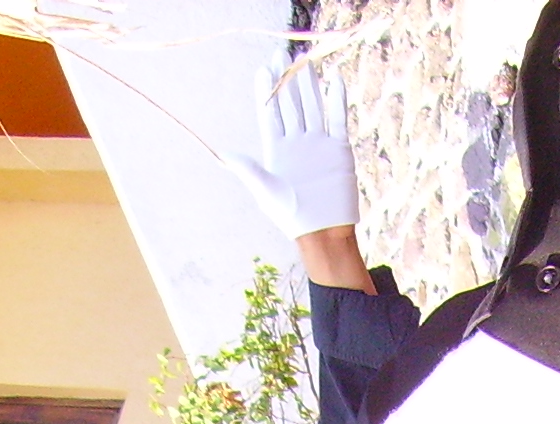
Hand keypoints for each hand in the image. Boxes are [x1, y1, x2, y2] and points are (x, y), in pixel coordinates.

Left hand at [221, 60, 357, 239]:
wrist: (324, 232)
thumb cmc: (291, 217)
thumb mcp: (264, 190)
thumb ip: (246, 167)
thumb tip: (219, 153)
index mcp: (277, 150)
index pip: (270, 113)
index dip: (266, 91)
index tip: (262, 69)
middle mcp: (297, 143)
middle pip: (291, 104)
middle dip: (285, 79)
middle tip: (281, 54)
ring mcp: (319, 144)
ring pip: (313, 106)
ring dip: (308, 84)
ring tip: (303, 61)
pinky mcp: (339, 149)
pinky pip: (338, 118)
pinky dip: (336, 99)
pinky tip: (333, 78)